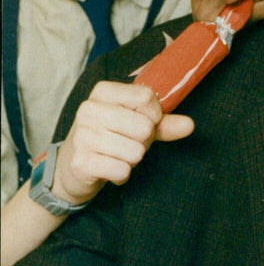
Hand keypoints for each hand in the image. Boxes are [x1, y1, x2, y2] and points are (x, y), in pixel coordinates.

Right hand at [53, 81, 193, 205]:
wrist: (72, 166)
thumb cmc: (111, 137)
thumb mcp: (137, 123)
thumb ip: (164, 122)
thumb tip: (190, 125)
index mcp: (102, 91)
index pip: (147, 97)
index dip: (154, 115)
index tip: (143, 121)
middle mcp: (88, 109)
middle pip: (144, 126)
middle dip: (143, 141)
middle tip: (126, 142)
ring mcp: (82, 135)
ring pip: (136, 151)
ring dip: (132, 159)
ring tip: (116, 155)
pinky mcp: (80, 161)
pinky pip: (123, 170)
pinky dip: (122, 175)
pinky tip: (108, 169)